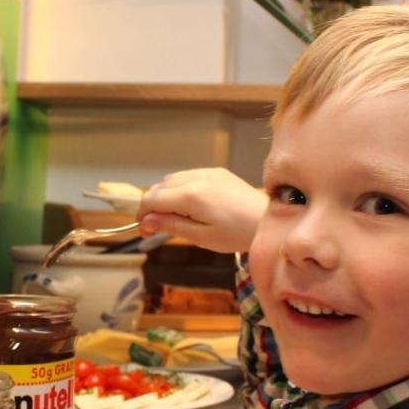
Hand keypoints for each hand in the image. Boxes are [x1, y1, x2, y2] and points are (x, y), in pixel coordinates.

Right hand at [137, 169, 265, 252]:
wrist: (266, 219)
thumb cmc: (237, 233)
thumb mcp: (201, 236)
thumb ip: (171, 226)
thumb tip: (146, 222)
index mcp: (190, 196)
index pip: (150, 199)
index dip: (142, 215)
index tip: (146, 231)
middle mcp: (195, 178)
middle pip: (158, 187)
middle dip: (152, 206)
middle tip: (158, 228)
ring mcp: (206, 172)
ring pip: (171, 180)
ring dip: (166, 196)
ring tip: (176, 217)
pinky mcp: (216, 171)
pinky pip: (188, 176)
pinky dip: (181, 189)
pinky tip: (191, 205)